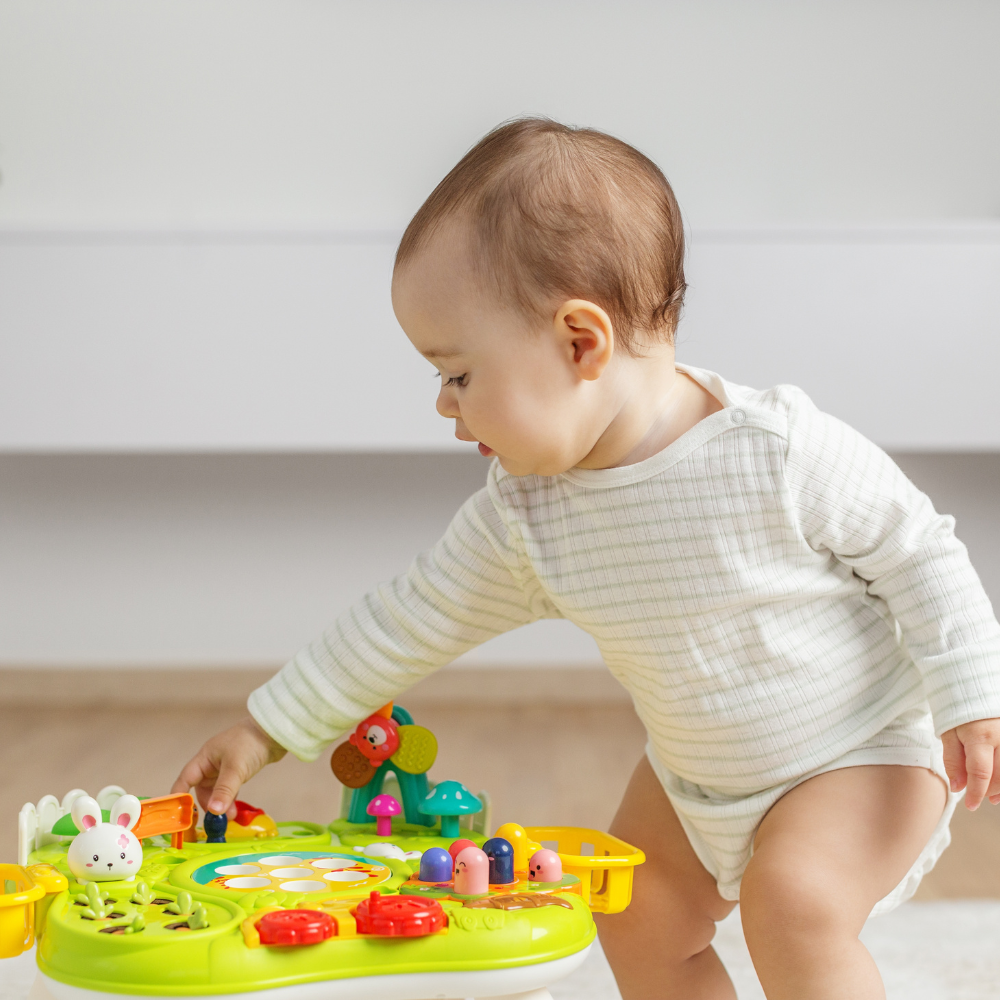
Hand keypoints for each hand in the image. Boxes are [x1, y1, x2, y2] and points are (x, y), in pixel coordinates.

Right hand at [171, 717, 286, 816]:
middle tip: (214, 821)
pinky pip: (227, 791)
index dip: (179, 797)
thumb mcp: (235, 768)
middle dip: (206, 806)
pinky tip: (234, 811)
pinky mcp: (237, 772)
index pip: (184, 780)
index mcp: (204, 758)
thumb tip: (213, 811)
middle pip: (200, 790)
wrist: (274, 732)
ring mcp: (224, 768)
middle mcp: (211, 764)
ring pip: (215, 792)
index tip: (178, 816)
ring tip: (229, 817)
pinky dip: (229, 801)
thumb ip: (224, 790)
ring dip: (220, 805)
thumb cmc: (251, 743)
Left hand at [941, 718, 999, 809]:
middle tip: (978, 796)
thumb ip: (953, 760)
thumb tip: (958, 787)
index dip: (976, 792)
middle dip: (989, 791)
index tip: (971, 805)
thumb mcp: (949, 733)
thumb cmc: (961, 711)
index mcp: (981, 736)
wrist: (975, 688)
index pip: (980, 772)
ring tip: (993, 797)